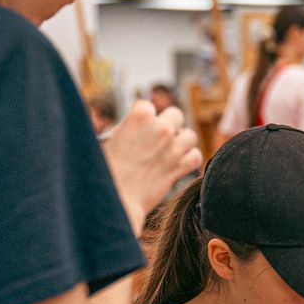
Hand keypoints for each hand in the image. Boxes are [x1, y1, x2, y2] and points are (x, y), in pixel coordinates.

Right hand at [102, 101, 201, 231]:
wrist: (116, 198)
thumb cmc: (106, 170)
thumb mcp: (110, 139)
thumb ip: (128, 127)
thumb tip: (139, 124)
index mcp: (140, 115)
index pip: (148, 106)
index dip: (143, 117)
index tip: (139, 128)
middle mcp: (161, 128)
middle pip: (176, 115)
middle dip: (168, 125)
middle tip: (158, 138)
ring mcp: (174, 147)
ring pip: (190, 135)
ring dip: (181, 142)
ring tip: (169, 152)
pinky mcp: (181, 167)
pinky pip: (196, 156)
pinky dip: (189, 160)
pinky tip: (178, 164)